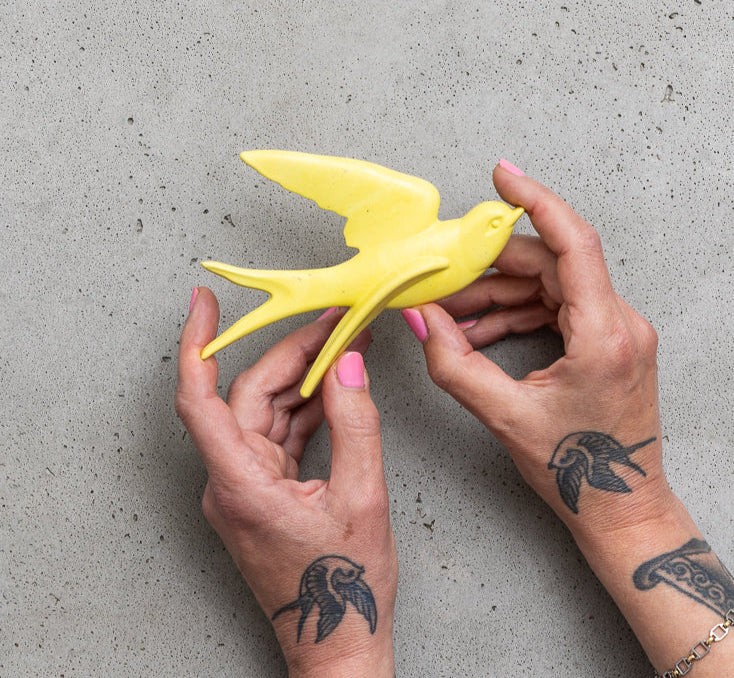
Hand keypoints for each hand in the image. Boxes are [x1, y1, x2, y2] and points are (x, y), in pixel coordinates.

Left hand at [176, 290, 396, 677]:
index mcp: (239, 484)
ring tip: (345, 350)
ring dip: (303, 380)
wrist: (337, 647)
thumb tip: (349, 363)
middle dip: (292, 354)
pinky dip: (305, 410)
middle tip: (334, 323)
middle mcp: (229, 483)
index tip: (203, 301)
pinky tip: (335, 390)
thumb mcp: (361, 497)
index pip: (199, 398)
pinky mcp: (259, 493)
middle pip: (248, 396)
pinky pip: (276, 436)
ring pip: (264, 413)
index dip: (198, 343)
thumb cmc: (342, 587)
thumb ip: (355, 422)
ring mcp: (242, 489)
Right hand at [403, 164, 671, 537]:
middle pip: (547, 264)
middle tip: (439, 272)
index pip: (573, 243)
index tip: (502, 176)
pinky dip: (515, 311)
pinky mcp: (606, 339)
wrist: (621, 508)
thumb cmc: (578, 472)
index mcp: (604, 335)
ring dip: (496, 293)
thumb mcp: (505, 416)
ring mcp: (616, 329)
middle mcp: (619, 323)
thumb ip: (455, 363)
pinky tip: (477, 328)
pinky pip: (555, 306)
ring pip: (547, 284)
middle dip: (487, 266)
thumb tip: (421, 318)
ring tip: (449, 312)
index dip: (535, 201)